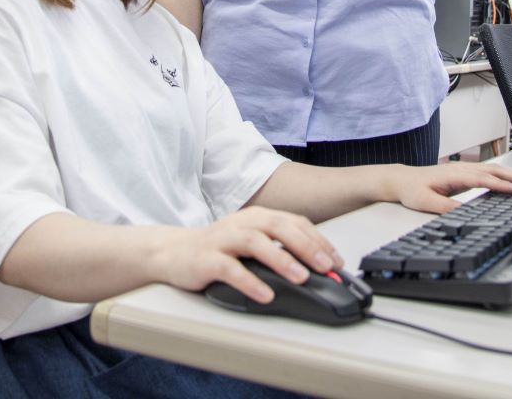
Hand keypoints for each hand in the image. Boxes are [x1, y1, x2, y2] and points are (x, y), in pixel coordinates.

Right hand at [154, 205, 342, 303]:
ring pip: (255, 243)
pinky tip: (265, 294)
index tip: (337, 260)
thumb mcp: (252, 242)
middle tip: (326, 266)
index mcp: (258, 217)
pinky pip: (230, 269)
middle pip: (278, 227)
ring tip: (300, 277)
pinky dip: (249, 282)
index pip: (294, 222)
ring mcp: (223, 239)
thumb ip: (279, 249)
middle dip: (306, 245)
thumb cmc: (219, 248)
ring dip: (281, 259)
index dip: (318, 239)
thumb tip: (315, 267)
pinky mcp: (206, 259)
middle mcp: (243, 222)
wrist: (174, 252)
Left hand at [387, 163, 511, 213]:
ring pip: (494, 170)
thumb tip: (466, 214)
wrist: (401, 180)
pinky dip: (505, 176)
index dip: (501, 185)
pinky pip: (489, 172)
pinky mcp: (464, 174)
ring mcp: (464, 170)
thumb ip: (446, 207)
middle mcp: (461, 169)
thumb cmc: (412, 189)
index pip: (483, 179)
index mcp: (454, 174)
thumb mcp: (426, 202)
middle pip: (494, 171)